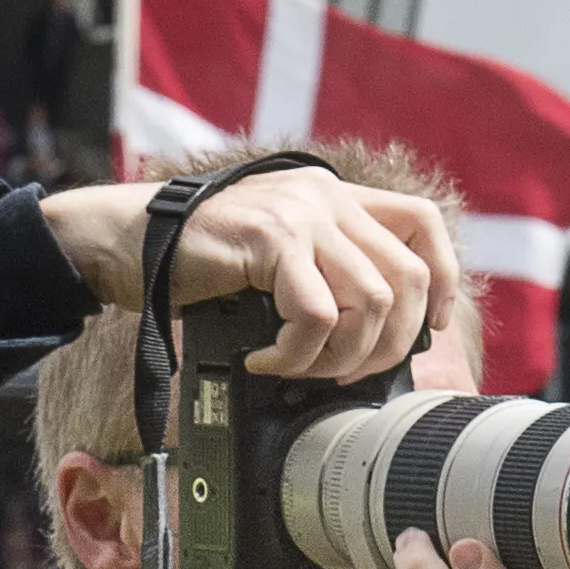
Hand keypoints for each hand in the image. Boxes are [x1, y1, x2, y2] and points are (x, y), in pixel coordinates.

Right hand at [39, 168, 460, 385]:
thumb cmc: (195, 260)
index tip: (430, 325)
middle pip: (410, 276)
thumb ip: (323, 269)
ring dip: (340, 355)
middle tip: (346, 373)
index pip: (423, 221)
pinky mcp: (273, 239)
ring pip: (373, 301)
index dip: (443, 277)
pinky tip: (265, 358)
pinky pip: (318, 314)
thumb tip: (373, 331)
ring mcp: (302, 213)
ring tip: (298, 367)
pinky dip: (298, 353)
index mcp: (333, 196)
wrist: (126, 241)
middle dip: (388, 344)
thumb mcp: (275, 254)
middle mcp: (325, 196)